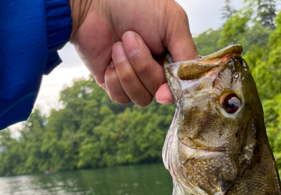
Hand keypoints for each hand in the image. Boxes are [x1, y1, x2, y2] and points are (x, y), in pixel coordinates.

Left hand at [70, 0, 197, 105]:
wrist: (93, 2)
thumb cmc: (135, 4)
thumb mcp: (173, 22)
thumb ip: (187, 56)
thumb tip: (176, 95)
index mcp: (173, 58)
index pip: (182, 86)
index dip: (174, 90)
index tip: (164, 88)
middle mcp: (157, 72)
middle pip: (159, 91)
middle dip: (143, 66)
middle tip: (130, 37)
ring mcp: (135, 80)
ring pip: (142, 98)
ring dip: (128, 71)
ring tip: (117, 45)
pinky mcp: (114, 86)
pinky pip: (122, 99)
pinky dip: (114, 80)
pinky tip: (109, 61)